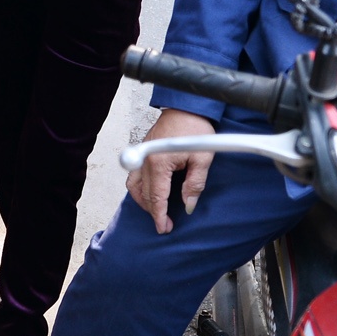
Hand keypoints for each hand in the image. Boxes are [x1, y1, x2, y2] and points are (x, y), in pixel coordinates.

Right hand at [126, 109, 215, 234]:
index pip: (157, 197)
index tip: (164, 228)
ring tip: (155, 211)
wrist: (187, 107)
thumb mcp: (202, 159)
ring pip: (134, 186)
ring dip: (143, 201)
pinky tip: (148, 193)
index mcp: (159, 163)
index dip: (160, 215)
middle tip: (165, 224)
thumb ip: (194, 184)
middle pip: (144, 194)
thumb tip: (188, 204)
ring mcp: (142, 155)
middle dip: (153, 212)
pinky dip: (139, 188)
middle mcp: (146, 160)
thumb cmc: (195, 129)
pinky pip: (135, 175)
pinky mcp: (143, 150)